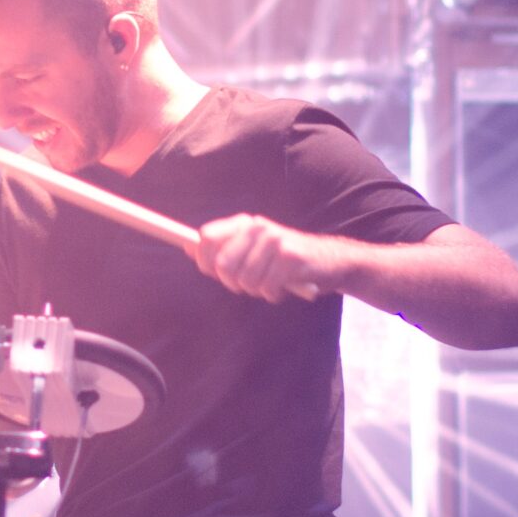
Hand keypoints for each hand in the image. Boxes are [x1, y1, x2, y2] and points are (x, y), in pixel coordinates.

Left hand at [191, 214, 329, 302]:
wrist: (330, 261)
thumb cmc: (284, 260)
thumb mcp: (252, 249)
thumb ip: (221, 248)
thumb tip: (187, 246)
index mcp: (244, 222)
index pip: (207, 237)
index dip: (204, 260)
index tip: (214, 273)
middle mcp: (258, 227)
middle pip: (222, 264)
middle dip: (232, 282)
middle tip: (247, 285)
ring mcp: (275, 241)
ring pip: (245, 280)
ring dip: (256, 290)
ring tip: (270, 283)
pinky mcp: (291, 258)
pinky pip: (267, 288)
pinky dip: (273, 294)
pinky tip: (284, 286)